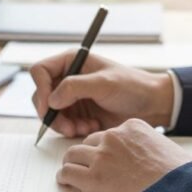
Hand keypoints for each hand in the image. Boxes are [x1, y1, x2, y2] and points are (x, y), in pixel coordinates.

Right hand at [30, 51, 174, 137]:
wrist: (150, 105)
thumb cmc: (132, 86)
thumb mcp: (104, 83)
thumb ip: (75, 88)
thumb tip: (51, 100)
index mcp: (71, 62)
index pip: (40, 71)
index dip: (41, 89)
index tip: (49, 107)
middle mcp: (67, 78)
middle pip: (41, 96)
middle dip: (52, 114)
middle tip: (67, 126)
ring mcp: (71, 97)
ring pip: (50, 114)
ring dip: (63, 125)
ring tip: (83, 128)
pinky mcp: (77, 113)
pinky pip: (62, 124)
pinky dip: (73, 129)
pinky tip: (91, 127)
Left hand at [57, 119, 191, 191]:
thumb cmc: (179, 177)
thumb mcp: (166, 149)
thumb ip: (149, 148)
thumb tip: (149, 159)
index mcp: (132, 127)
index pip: (109, 133)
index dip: (104, 147)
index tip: (103, 155)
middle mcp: (113, 138)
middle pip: (89, 142)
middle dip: (86, 154)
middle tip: (84, 164)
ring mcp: (101, 157)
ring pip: (73, 155)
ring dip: (71, 163)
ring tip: (69, 171)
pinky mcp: (92, 178)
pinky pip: (68, 173)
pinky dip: (64, 178)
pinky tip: (65, 181)